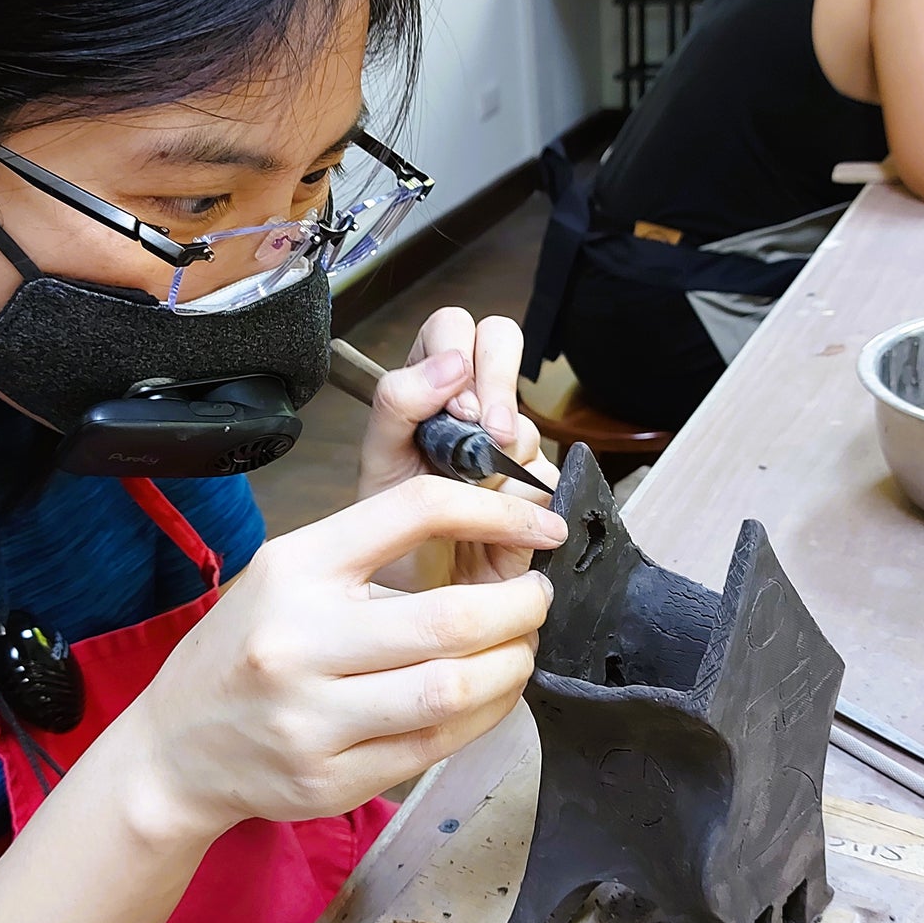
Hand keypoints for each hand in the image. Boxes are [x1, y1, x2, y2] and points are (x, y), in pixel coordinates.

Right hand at [136, 477, 565, 828]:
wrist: (173, 749)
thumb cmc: (245, 648)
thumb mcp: (287, 572)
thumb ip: (374, 551)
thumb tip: (492, 536)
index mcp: (295, 567)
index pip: (415, 510)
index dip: (496, 511)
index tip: (539, 522)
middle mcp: (300, 641)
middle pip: (451, 617)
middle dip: (520, 605)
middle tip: (536, 597)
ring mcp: (313, 718)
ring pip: (454, 689)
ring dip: (512, 665)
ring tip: (520, 647)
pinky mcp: (331, 780)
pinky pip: (437, 745)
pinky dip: (485, 715)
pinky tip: (491, 693)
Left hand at [355, 308, 559, 588]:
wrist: (418, 594)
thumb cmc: (388, 527)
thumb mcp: (380, 461)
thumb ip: (401, 403)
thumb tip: (450, 363)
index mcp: (426, 386)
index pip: (453, 328)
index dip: (462, 356)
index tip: (459, 407)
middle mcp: (471, 406)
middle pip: (502, 341)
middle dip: (499, 384)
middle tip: (490, 434)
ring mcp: (507, 445)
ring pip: (523, 424)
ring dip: (497, 467)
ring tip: (469, 505)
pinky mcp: (537, 488)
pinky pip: (544, 480)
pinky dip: (518, 506)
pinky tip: (498, 526)